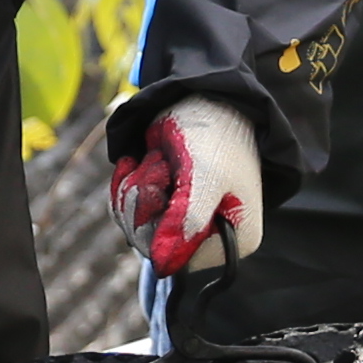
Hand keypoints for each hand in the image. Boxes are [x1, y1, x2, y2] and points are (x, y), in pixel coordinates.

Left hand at [108, 95, 266, 277]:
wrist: (205, 97)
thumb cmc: (215, 134)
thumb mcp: (204, 176)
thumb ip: (187, 221)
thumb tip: (163, 266)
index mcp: (235, 239)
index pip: (179, 259)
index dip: (158, 229)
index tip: (162, 192)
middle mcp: (210, 236)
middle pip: (152, 243)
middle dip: (144, 201)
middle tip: (158, 168)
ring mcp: (184, 221)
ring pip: (135, 225)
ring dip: (136, 187)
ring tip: (156, 160)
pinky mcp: (165, 204)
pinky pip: (127, 209)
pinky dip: (127, 182)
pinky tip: (137, 161)